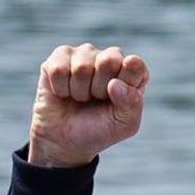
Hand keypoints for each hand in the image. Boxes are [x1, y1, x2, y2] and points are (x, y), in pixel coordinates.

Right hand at [27, 43, 146, 166]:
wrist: (66, 140)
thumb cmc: (99, 129)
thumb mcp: (125, 124)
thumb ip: (132, 103)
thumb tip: (114, 83)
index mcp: (132, 71)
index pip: (135, 64)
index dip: (125, 82)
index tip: (117, 98)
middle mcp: (109, 57)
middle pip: (108, 61)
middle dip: (100, 89)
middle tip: (96, 99)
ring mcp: (84, 54)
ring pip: (81, 68)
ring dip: (79, 92)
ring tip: (80, 98)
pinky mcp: (59, 56)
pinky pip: (59, 70)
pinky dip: (61, 89)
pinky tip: (63, 92)